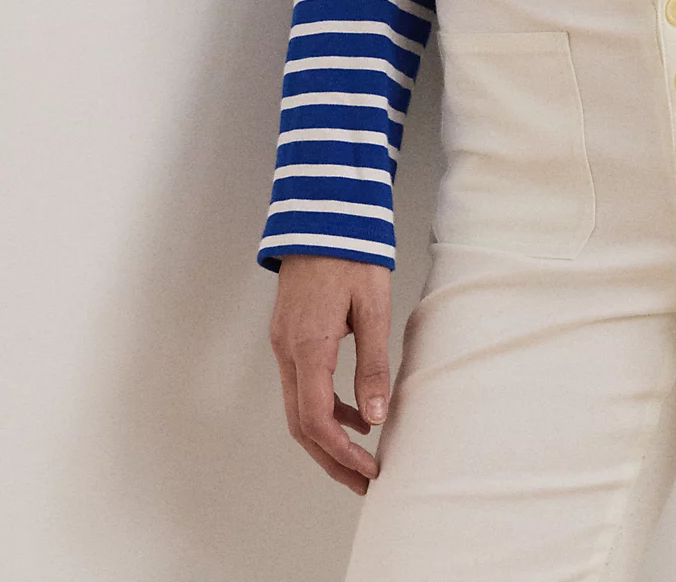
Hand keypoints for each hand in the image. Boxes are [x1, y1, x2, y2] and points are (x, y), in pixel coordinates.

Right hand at [269, 254, 392, 493]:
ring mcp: (282, 343)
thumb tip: (375, 418)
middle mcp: (287, 350)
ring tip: (362, 456)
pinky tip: (354, 411)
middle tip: (363, 481)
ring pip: (297, 408)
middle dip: (331, 458)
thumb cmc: (351, 254)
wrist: (322, 212)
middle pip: (301, 425)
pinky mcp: (288, 335)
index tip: (369, 470)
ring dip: (326, 437)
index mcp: (308, 347)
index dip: (342, 453)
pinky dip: (323, 407)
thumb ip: (372, 365)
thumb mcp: (372, 307)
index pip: (317, 421)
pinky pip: (301, 385)